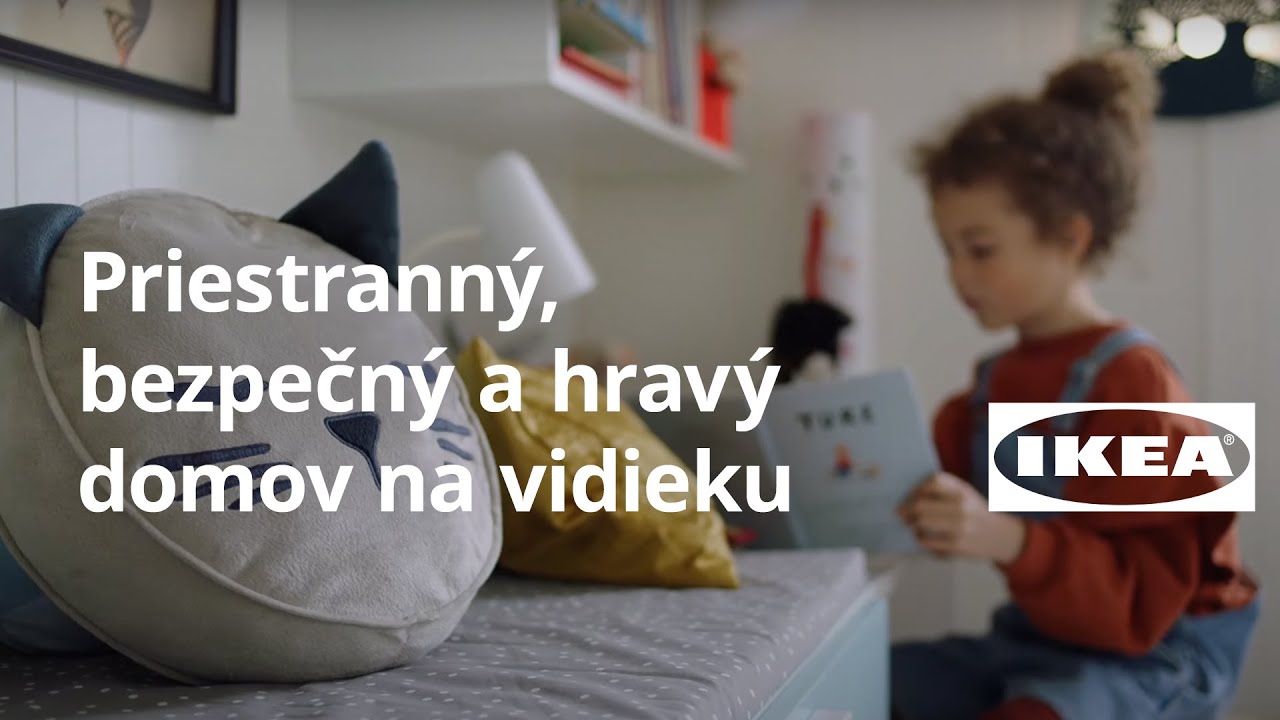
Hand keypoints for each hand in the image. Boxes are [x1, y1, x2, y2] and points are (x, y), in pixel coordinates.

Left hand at [897, 472, 1026, 564]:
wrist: (1001, 536)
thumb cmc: (976, 512)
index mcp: (963, 490)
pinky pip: (928, 541)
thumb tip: (910, 494)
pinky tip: (921, 537)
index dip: (916, 489)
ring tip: (911, 525)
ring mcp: (960, 526)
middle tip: (900, 513)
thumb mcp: (966, 493)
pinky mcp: (958, 545)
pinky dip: (920, 539)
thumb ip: (943, 489)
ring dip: (912, 524)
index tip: (910, 496)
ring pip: (922, 523)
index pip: (933, 482)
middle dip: (906, 510)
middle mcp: (962, 506)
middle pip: (921, 505)